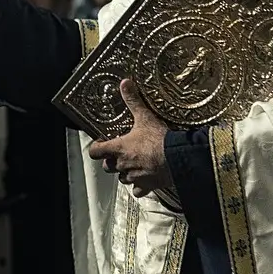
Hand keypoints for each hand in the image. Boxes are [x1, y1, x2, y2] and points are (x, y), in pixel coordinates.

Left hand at [87, 80, 172, 198]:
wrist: (177, 158)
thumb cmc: (159, 139)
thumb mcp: (145, 117)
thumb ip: (133, 101)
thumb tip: (125, 83)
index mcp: (118, 149)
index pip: (95, 152)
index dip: (96, 148)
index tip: (102, 143)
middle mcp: (122, 165)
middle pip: (107, 167)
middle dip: (111, 161)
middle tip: (120, 153)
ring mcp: (133, 177)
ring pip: (121, 178)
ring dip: (125, 172)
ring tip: (133, 164)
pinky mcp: (146, 186)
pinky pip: (137, 190)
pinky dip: (139, 186)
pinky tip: (145, 179)